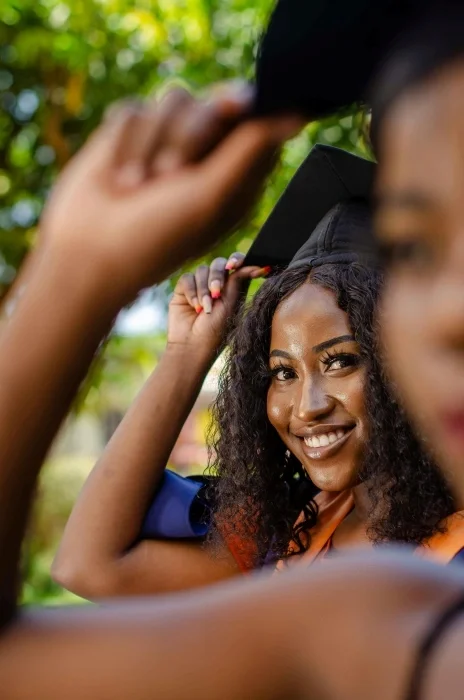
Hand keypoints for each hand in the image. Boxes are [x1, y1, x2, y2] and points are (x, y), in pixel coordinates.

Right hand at [39, 85, 301, 309]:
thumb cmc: (156, 235)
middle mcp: (206, 154)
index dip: (244, 113)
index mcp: (236, 173)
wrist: (89, 252)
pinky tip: (117, 179)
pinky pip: (134, 110)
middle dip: (191, 133)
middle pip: (217, 100)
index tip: (232, 113)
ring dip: (153, 143)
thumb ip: (250, 149)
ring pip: (175, 97)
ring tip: (138, 186)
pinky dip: (123, 145)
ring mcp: (167, 142)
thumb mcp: (211, 195)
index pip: (256, 121)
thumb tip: (298, 114)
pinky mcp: (131, 135)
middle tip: (171, 173)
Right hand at [167, 253, 269, 353]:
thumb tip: (252, 264)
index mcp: (233, 287)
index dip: (237, 259)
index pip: (238, 265)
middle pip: (219, 263)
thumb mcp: (231, 304)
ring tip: (204, 309)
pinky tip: (194, 307)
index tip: (235, 265)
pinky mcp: (184, 289)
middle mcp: (217, 284)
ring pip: (202, 270)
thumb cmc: (216, 330)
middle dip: (217, 276)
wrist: (192, 345)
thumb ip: (237, 281)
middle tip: (216, 293)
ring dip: (204, 289)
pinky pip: (187, 278)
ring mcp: (200, 286)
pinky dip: (191, 291)